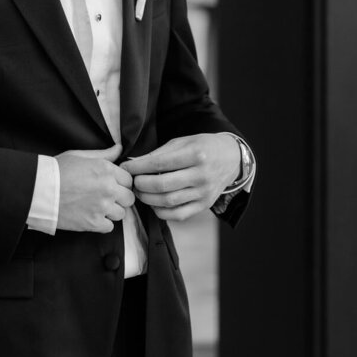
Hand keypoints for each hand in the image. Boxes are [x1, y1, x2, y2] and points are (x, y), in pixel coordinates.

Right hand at [55, 145, 133, 232]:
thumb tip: (119, 148)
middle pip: (129, 198)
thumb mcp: (80, 155)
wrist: (39, 189)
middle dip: (120, 198)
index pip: (129, 180)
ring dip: (111, 211)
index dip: (121, 183)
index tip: (113, 185)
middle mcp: (108, 188)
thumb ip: (103, 154)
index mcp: (106, 170)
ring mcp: (102, 207)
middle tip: (106, 197)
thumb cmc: (57, 170)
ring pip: (121, 214)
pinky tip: (92, 216)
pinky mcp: (93, 222)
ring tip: (97, 207)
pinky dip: (102, 224)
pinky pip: (109, 227)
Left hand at [121, 133, 239, 220]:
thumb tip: (133, 163)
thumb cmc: (202, 147)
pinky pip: (179, 215)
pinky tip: (153, 204)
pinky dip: (161, 212)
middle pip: (163, 185)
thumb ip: (158, 154)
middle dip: (141, 185)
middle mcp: (201, 175)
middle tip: (131, 182)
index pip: (160, 164)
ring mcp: (204, 193)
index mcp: (196, 154)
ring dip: (148, 199)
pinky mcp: (204, 205)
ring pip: (169, 202)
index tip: (125, 168)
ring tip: (139, 192)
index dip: (138, 167)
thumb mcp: (182, 142)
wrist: (231, 158)